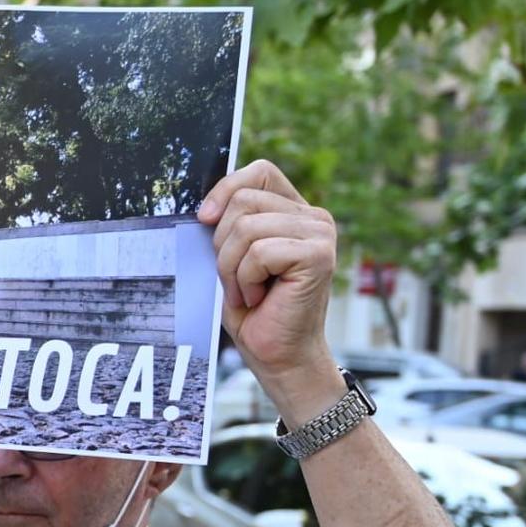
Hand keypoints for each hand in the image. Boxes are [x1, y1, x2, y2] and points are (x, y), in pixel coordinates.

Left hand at [200, 161, 337, 380]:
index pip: (259, 172)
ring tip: (247, 291)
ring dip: (231, 268)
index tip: (204, 219)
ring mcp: (320, 234)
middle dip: (222, 244)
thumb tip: (205, 206)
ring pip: (246, 227)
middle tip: (235, 278)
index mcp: (293, 212)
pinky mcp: (319, 254)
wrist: (276, 354)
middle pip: (243, 200)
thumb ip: (229, 224)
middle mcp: (313, 217)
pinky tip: (259, 298)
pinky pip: (258, 252)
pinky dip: (246, 280)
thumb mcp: (232, 257)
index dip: (226, 188)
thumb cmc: (252, 309)